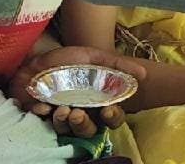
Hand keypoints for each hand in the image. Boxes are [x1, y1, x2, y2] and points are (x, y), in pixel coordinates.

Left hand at [8, 46, 144, 136]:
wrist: (42, 55)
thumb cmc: (72, 59)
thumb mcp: (97, 58)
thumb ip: (119, 65)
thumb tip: (143, 73)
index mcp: (98, 102)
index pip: (112, 118)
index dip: (113, 117)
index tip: (109, 110)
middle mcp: (82, 112)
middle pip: (88, 130)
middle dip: (83, 125)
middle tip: (78, 113)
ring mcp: (60, 115)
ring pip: (65, 129)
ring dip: (63, 123)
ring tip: (61, 109)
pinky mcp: (41, 114)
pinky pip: (41, 121)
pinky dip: (42, 114)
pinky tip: (41, 106)